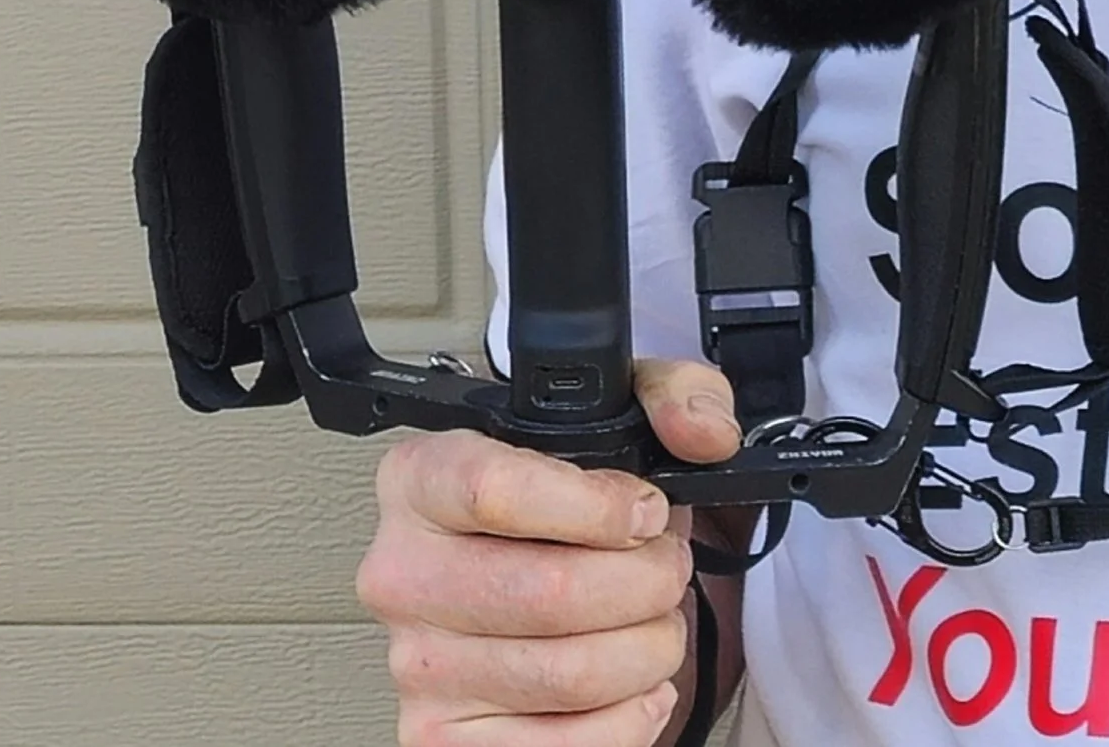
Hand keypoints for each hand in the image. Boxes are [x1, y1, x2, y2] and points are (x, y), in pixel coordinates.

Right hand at [357, 359, 743, 746]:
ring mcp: (418, 665)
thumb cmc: (566, 492)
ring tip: (655, 620)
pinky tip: (639, 684)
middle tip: (667, 567)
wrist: (518, 558)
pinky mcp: (443, 739)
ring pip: (567, 675)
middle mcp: (403, 573)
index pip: (495, 491)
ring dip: (648, 649)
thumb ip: (676, 395)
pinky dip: (626, 721)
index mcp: (422, 477)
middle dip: (647, 582)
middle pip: (549, 593)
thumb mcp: (619, 410)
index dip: (597, 508)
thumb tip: (705, 434)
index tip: (646, 512)